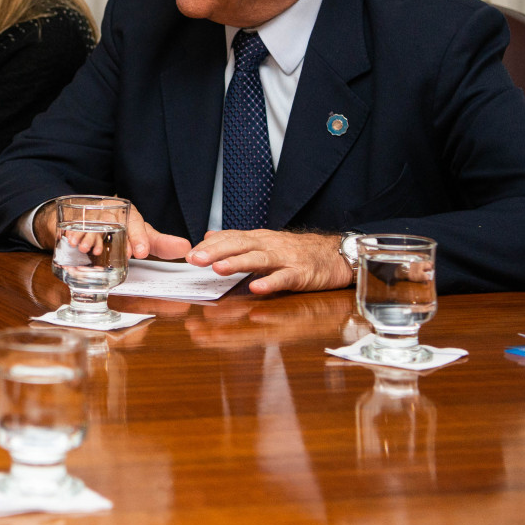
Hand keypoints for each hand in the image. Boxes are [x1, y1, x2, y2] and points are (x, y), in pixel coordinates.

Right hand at [36, 200, 190, 259]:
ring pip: (92, 221)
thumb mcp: (141, 236)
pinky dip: (73, 234)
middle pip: (113, 219)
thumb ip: (161, 244)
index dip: (138, 237)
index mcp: (127, 213)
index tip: (141, 253)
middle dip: (119, 236)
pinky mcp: (72, 218)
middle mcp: (109, 210)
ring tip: (93, 249)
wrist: (90, 218)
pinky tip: (74, 242)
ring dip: (93, 236)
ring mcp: (90, 214)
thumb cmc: (119, 227)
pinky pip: (72, 224)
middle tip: (126, 253)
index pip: (135, 221)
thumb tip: (186, 248)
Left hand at [186, 229, 351, 294]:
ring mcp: (285, 260)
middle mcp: (269, 246)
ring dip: (237, 263)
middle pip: (240, 245)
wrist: (336, 254)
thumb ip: (237, 240)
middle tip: (194, 260)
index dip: (209, 245)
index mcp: (258, 239)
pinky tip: (257, 289)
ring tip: (218, 269)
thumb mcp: (265, 243)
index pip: (230, 238)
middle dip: (215, 252)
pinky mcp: (301, 275)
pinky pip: (285, 279)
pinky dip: (271, 283)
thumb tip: (208, 236)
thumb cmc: (297, 252)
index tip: (189, 254)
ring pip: (259, 259)